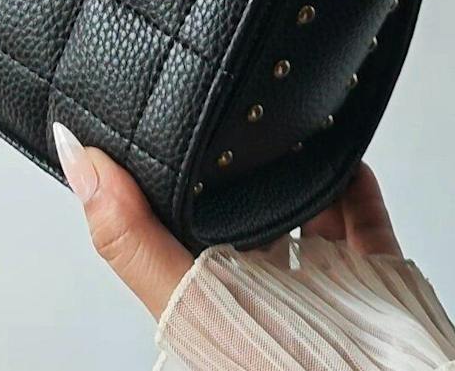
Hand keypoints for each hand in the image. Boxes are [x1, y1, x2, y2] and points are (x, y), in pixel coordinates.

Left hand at [53, 121, 400, 321]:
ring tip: (280, 118)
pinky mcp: (375, 277)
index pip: (183, 228)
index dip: (169, 182)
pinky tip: (341, 151)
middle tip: (227, 110)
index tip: (156, 128)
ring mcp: (324, 284)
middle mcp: (265, 290)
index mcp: (216, 297)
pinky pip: (365, 217)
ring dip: (296, 165)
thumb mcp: (189, 300)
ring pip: (306, 209)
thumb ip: (131, 237)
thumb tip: (79, 163)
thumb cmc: (274, 365)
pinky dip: (354, 180)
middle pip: (248, 212)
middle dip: (239, 167)